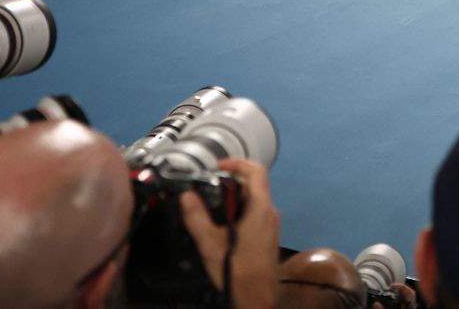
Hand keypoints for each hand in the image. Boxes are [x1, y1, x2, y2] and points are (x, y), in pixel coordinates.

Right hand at [180, 158, 280, 308]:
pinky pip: (254, 212)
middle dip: (229, 182)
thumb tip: (187, 196)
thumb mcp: (210, 244)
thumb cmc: (238, 272)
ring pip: (253, 199)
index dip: (237, 162)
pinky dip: (238, 210)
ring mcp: (271, 224)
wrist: (257, 299)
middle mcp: (270, 212)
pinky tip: (221, 225)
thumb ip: (196, 217)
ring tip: (210, 207)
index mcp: (260, 209)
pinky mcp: (268, 235)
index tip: (218, 166)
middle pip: (253, 184)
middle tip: (207, 189)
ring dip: (233, 198)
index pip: (256, 171)